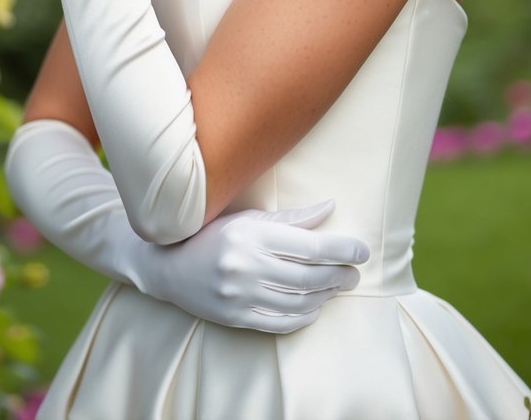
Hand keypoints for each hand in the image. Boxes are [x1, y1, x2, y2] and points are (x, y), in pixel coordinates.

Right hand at [138, 199, 369, 333]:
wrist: (169, 266)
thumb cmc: (214, 235)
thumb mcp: (249, 219)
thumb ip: (291, 218)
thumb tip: (331, 207)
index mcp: (251, 234)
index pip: (308, 245)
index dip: (340, 249)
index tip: (361, 250)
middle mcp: (245, 266)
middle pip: (308, 276)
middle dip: (339, 275)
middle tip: (354, 273)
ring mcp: (239, 295)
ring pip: (298, 301)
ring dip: (325, 295)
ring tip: (337, 286)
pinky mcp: (235, 318)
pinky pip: (280, 323)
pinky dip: (304, 317)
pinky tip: (315, 306)